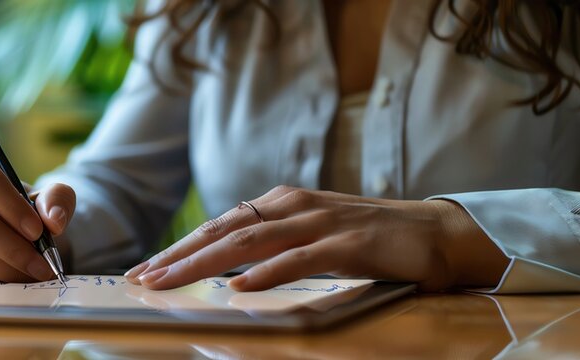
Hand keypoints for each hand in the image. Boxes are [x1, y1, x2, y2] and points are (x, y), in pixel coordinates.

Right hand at [0, 152, 74, 282]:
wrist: (17, 228)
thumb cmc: (30, 206)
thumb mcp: (50, 195)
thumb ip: (57, 200)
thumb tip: (54, 220)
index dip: (11, 206)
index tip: (37, 230)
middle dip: (11, 245)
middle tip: (41, 262)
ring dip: (6, 266)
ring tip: (35, 271)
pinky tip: (19, 276)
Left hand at [125, 186, 507, 291]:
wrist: (438, 231)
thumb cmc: (368, 238)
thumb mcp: (310, 236)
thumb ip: (272, 245)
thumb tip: (225, 270)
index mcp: (280, 204)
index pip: (218, 226)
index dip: (178, 248)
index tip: (143, 270)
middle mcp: (293, 207)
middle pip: (223, 232)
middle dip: (178, 256)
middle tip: (141, 278)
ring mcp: (321, 222)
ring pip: (250, 241)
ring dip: (205, 263)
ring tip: (170, 281)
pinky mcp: (350, 242)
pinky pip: (300, 259)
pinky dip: (267, 272)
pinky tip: (240, 286)